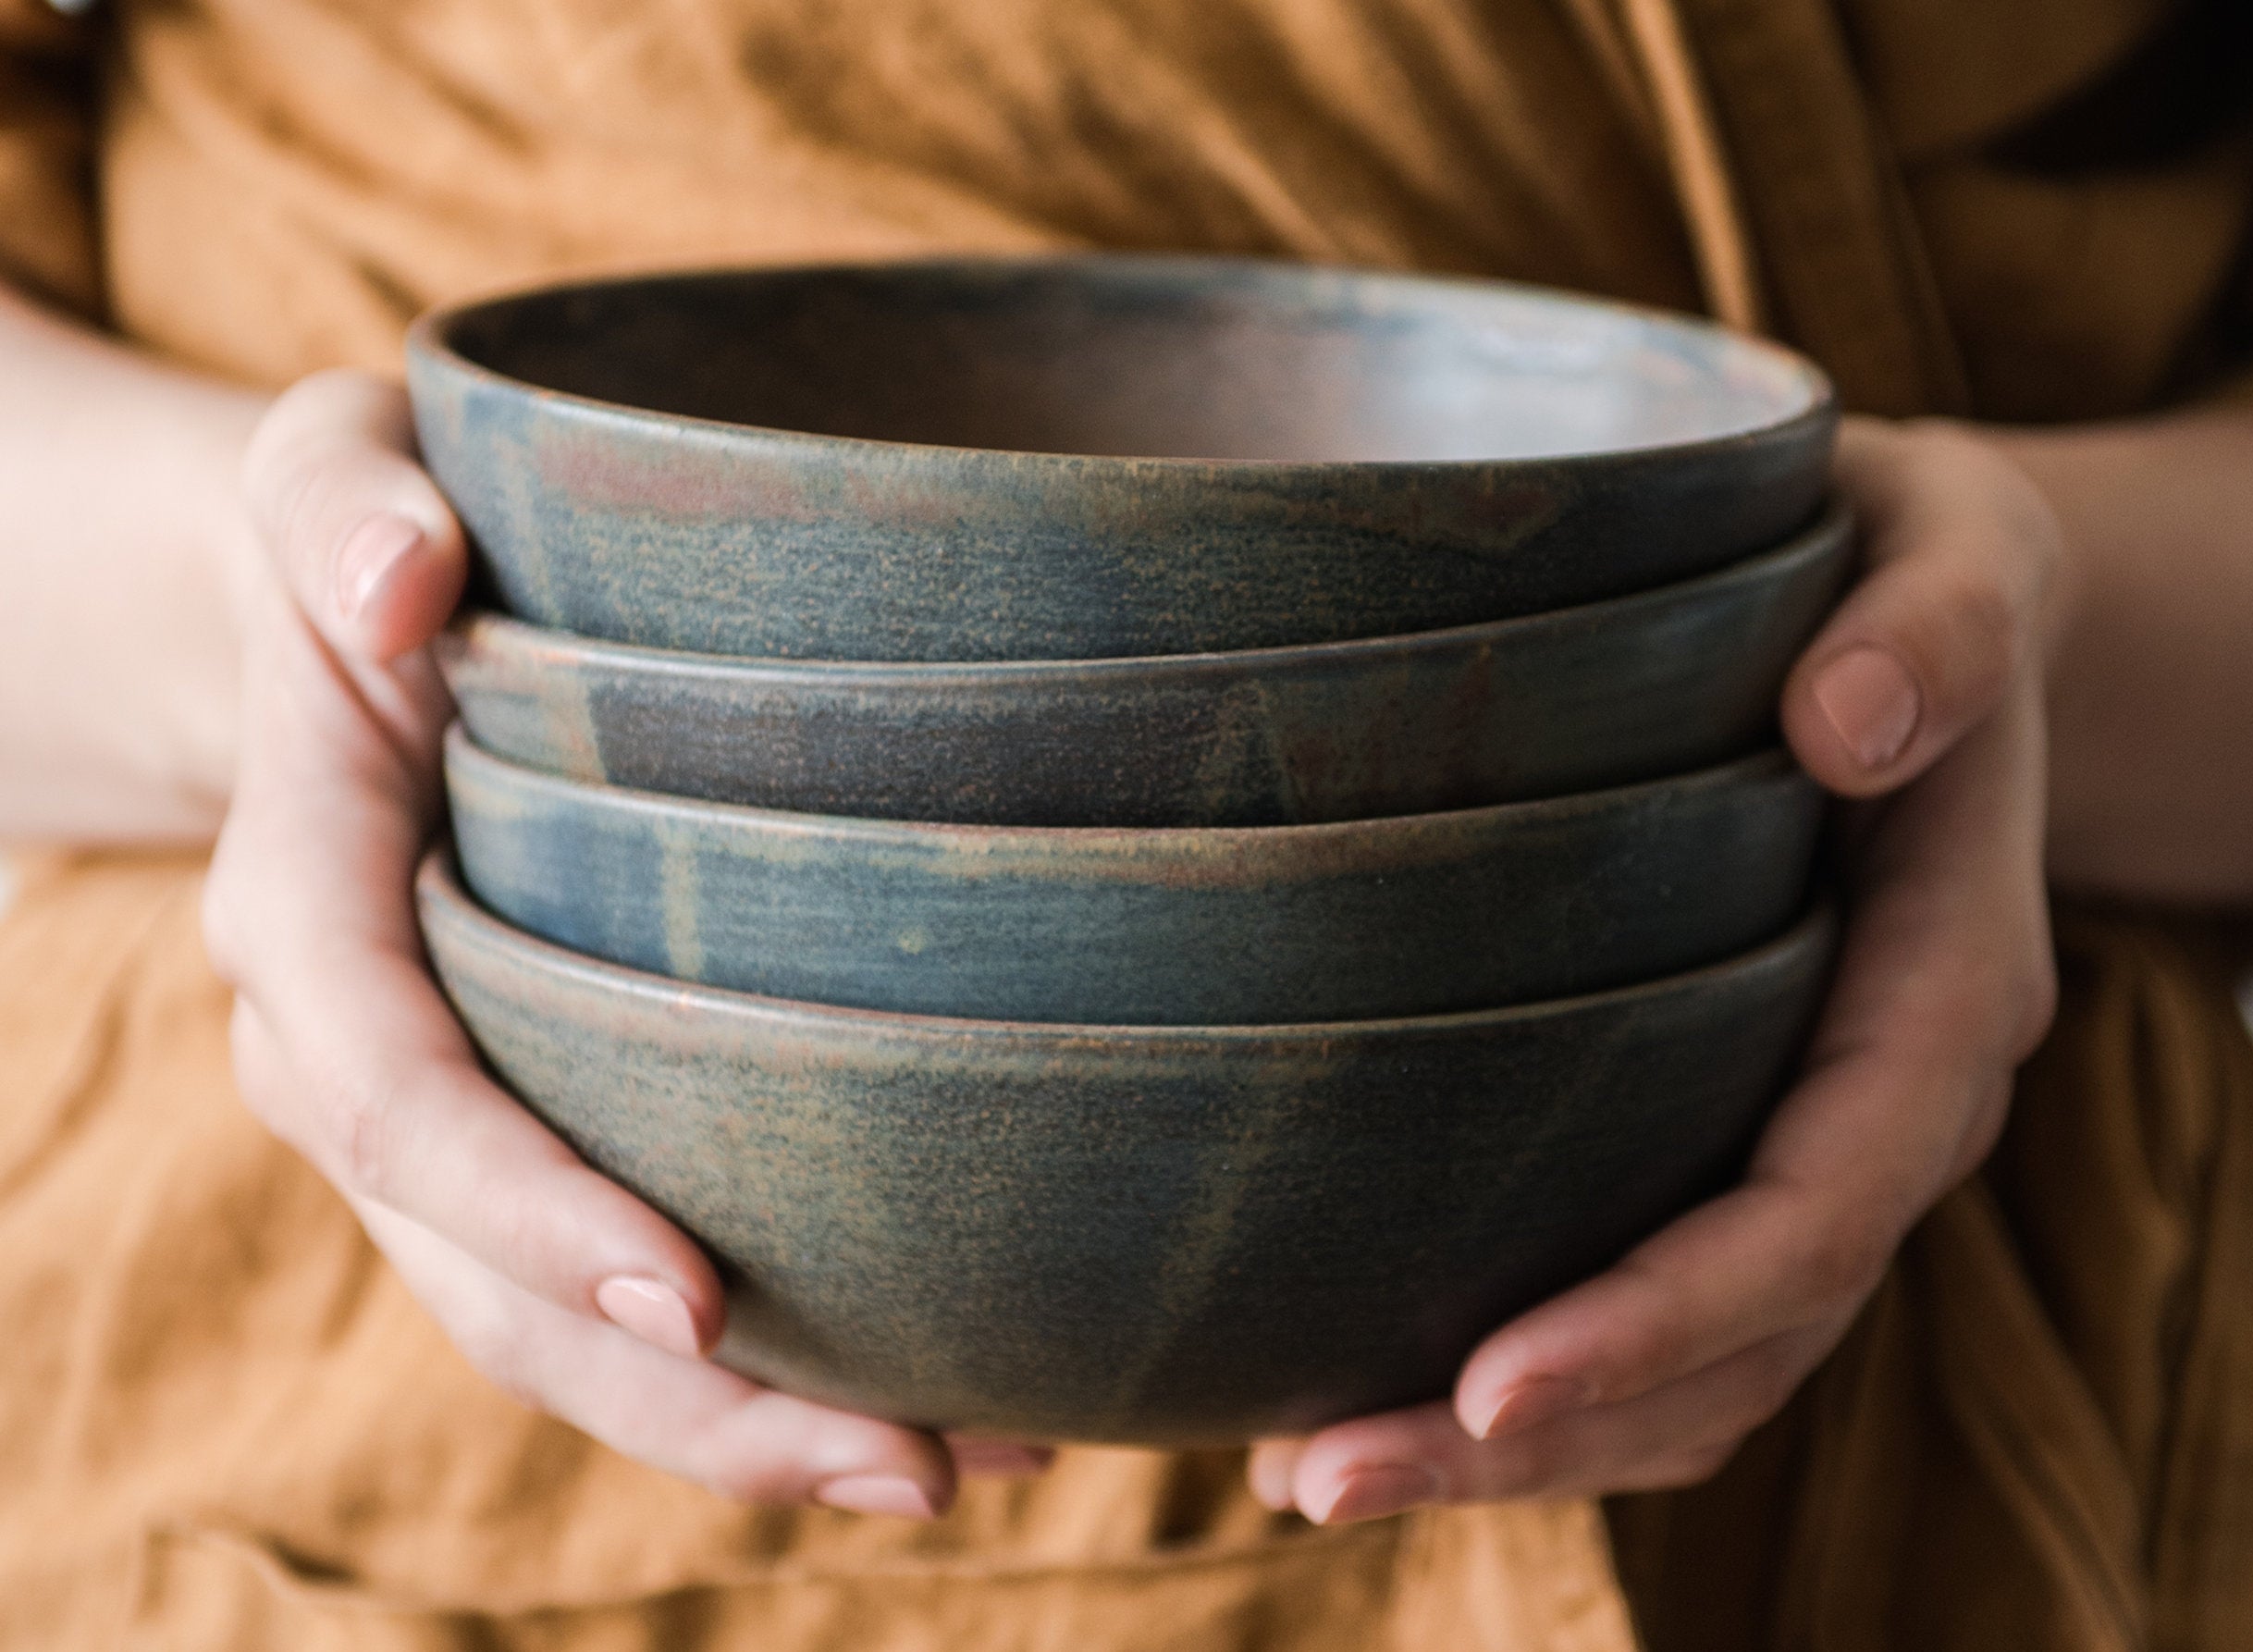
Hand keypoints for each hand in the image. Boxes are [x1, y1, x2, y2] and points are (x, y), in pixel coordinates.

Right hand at [203, 370, 1042, 1515]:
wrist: (363, 618)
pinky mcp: (528, 1136)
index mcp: (305, 913)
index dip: (524, 1212)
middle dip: (683, 1399)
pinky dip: (752, 1363)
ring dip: (741, 1427)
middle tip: (905, 1461)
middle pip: (490, 1283)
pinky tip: (928, 1392)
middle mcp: (355, 1057)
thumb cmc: (372, 533)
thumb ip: (337, 509)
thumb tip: (405, 585)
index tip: (686, 1297)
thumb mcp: (329, 465)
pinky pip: (610, 1286)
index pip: (398, 1097)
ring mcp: (441, 1122)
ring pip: (556, 1334)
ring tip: (955, 1465)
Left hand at [1247, 417, 2063, 1522]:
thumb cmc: (1910, 571)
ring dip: (1522, 1449)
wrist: (1920, 618)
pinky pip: (1656, 1301)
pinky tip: (1366, 1383)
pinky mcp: (1729, 1127)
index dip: (1667, 1317)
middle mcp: (1884, 1102)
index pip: (1820, 1205)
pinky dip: (1535, 1378)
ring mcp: (1807, 1134)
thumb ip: (1933, 624)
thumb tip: (1846, 723)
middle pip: (1743, 1339)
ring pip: (1699, 1366)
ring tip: (1310, 1475)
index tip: (1489, 1386)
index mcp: (1944, 989)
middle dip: (1550, 1435)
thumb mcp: (1952, 544)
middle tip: (1321, 1480)